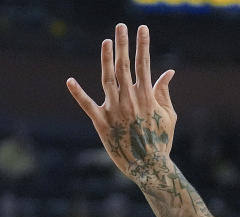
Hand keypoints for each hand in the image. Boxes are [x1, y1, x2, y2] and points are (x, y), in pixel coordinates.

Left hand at [66, 24, 176, 187]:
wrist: (150, 168)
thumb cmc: (161, 141)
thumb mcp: (169, 116)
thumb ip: (164, 92)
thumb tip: (168, 71)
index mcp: (147, 99)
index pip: (144, 65)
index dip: (143, 45)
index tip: (142, 29)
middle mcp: (130, 101)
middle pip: (125, 67)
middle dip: (123, 44)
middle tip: (121, 26)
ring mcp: (114, 111)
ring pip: (108, 79)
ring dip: (106, 59)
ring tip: (106, 41)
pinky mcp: (101, 123)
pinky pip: (87, 106)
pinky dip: (78, 94)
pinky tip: (69, 80)